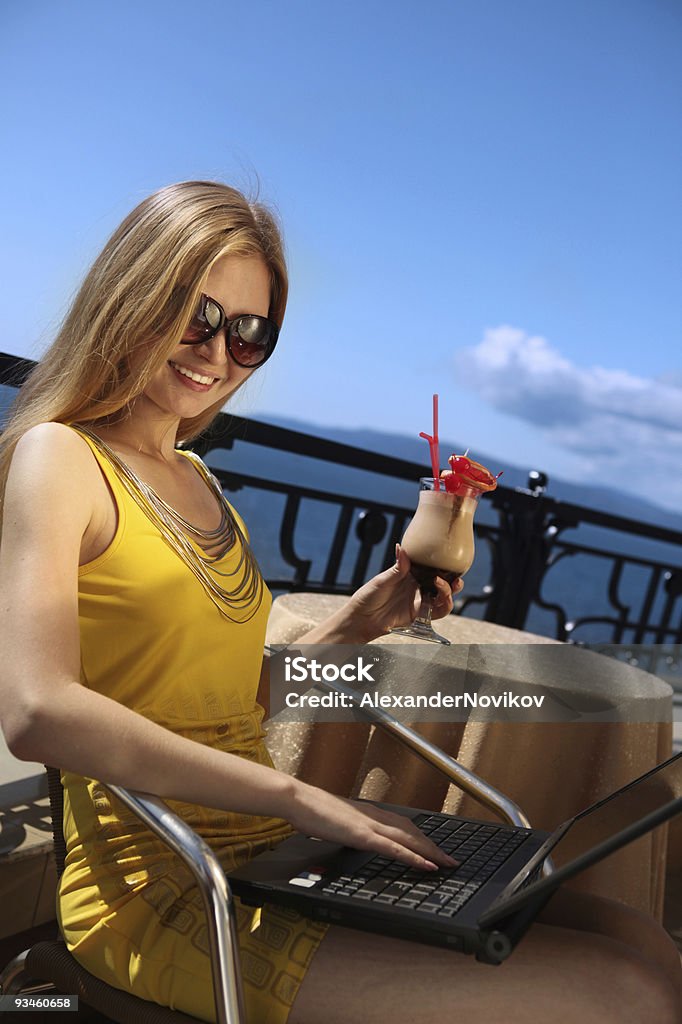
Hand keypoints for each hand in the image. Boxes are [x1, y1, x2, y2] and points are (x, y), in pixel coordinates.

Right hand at [286, 781, 456, 870]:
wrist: (298, 800)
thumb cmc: (312, 811)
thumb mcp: (336, 822)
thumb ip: (349, 829)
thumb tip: (353, 836)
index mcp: (369, 813)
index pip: (403, 825)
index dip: (421, 837)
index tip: (434, 848)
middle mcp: (375, 816)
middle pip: (412, 832)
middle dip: (433, 846)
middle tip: (451, 860)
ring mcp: (370, 825)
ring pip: (409, 839)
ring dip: (431, 851)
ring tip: (447, 864)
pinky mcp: (363, 836)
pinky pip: (394, 849)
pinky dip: (414, 857)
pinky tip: (427, 866)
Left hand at [345, 545, 461, 641]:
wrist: (361, 618)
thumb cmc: (368, 596)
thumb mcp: (382, 580)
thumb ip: (397, 568)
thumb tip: (401, 548)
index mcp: (409, 575)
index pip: (431, 568)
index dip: (443, 566)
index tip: (448, 562)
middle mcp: (417, 587)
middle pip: (442, 584)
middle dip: (453, 582)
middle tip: (455, 579)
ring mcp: (419, 602)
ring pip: (443, 599)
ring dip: (449, 594)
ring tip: (444, 588)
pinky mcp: (418, 616)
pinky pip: (436, 613)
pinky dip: (442, 607)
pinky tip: (440, 600)